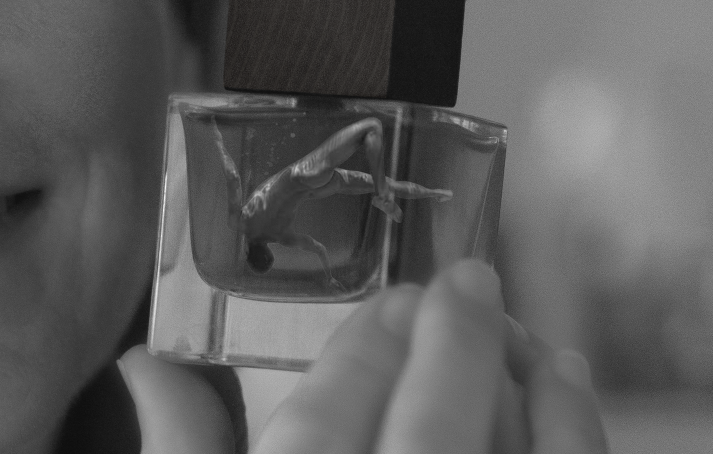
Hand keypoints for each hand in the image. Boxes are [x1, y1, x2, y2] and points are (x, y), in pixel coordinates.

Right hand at [118, 261, 607, 453]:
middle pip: (427, 431)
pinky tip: (566, 402)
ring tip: (526, 339)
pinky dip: (575, 444)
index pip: (326, 417)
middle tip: (463, 282)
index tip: (390, 299)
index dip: (364, 346)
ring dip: (531, 391)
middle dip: (451, 343)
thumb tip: (144, 364)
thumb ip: (183, 452)